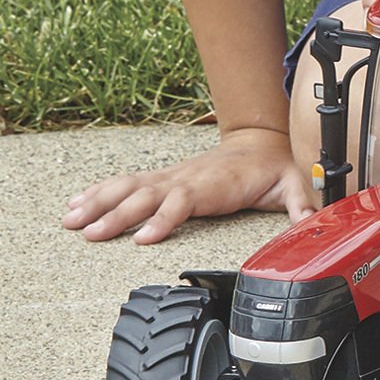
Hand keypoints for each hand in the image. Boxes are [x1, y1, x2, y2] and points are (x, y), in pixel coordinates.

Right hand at [63, 125, 311, 243]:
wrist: (262, 141)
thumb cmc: (274, 168)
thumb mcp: (296, 185)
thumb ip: (302, 205)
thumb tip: (310, 223)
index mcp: (214, 184)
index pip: (183, 201)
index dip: (163, 218)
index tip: (142, 238)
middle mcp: (186, 178)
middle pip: (145, 195)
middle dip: (115, 214)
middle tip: (88, 233)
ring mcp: (171, 177)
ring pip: (128, 188)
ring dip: (98, 203)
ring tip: (69, 221)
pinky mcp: (162, 179)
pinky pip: (125, 183)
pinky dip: (98, 191)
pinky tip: (74, 204)